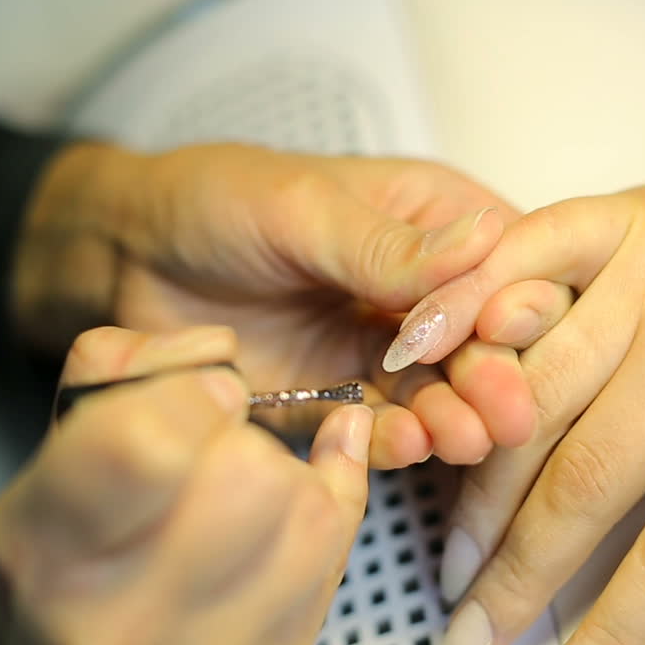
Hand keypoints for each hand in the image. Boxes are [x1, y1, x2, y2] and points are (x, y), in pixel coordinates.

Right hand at [0, 326, 373, 644]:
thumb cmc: (45, 606)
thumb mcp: (35, 489)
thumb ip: (106, 387)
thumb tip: (213, 349)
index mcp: (46, 555)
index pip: (145, 444)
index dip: (192, 394)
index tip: (201, 392)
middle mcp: (123, 625)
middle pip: (249, 475)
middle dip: (245, 438)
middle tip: (217, 448)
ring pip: (308, 512)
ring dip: (288, 477)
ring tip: (242, 492)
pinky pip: (338, 557)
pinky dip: (329, 505)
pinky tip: (306, 489)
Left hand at [13, 142, 530, 467]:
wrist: (127, 255)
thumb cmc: (213, 200)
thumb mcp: (301, 209)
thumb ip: (386, 244)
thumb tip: (484, 242)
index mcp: (430, 220)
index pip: (504, 264)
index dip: (517, 302)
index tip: (507, 333)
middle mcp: (418, 289)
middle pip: (483, 340)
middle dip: (496, 376)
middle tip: (506, 411)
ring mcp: (380, 347)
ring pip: (439, 391)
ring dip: (456, 417)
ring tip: (462, 437)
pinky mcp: (340, 397)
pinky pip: (379, 426)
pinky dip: (397, 439)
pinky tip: (409, 444)